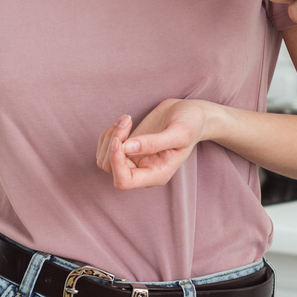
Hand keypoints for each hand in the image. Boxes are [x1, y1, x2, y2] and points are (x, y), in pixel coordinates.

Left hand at [98, 99, 213, 189]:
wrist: (191, 115)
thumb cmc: (191, 124)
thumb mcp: (180, 132)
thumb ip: (154, 142)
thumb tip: (126, 148)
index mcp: (157, 174)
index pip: (125, 182)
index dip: (116, 163)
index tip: (118, 140)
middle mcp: (143, 171)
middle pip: (110, 169)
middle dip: (113, 143)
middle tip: (127, 120)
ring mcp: (134, 161)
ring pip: (105, 159)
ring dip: (110, 136)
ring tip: (126, 119)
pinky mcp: (128, 149)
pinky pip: (107, 148)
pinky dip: (109, 133)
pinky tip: (123, 122)